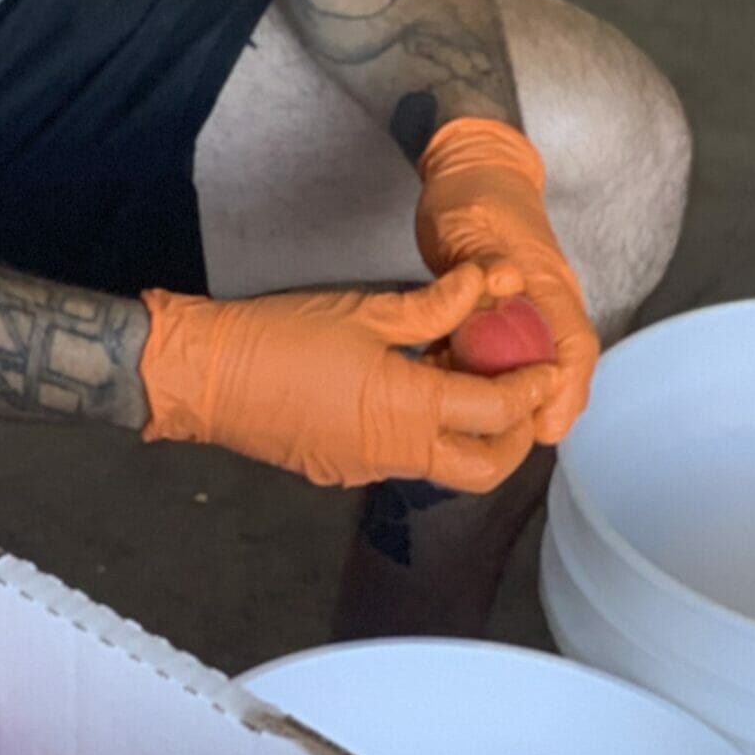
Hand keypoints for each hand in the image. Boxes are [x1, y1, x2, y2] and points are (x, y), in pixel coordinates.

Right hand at [138, 267, 556, 490]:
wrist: (206, 376)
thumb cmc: (281, 336)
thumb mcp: (365, 309)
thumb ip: (434, 305)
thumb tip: (487, 285)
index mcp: (409, 410)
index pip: (498, 411)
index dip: (532, 387)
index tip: (548, 365)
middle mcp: (397, 452)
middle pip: (485, 467)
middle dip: (516, 437)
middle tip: (519, 394)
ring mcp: (367, 468)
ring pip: (441, 465)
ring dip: (465, 432)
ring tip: (457, 377)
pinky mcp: (340, 470)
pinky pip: (398, 459)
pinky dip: (420, 432)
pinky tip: (404, 388)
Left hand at [415, 118, 596, 444]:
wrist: (468, 169)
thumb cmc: (471, 193)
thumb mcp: (469, 222)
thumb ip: (482, 257)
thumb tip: (504, 284)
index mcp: (547, 284)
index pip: (575, 348)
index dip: (567, 392)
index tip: (549, 430)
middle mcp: (544, 302)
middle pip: (555, 367)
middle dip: (537, 408)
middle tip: (503, 443)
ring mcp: (525, 307)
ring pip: (525, 364)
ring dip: (504, 393)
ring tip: (473, 421)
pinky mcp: (501, 310)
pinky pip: (499, 352)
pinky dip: (479, 373)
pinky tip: (448, 383)